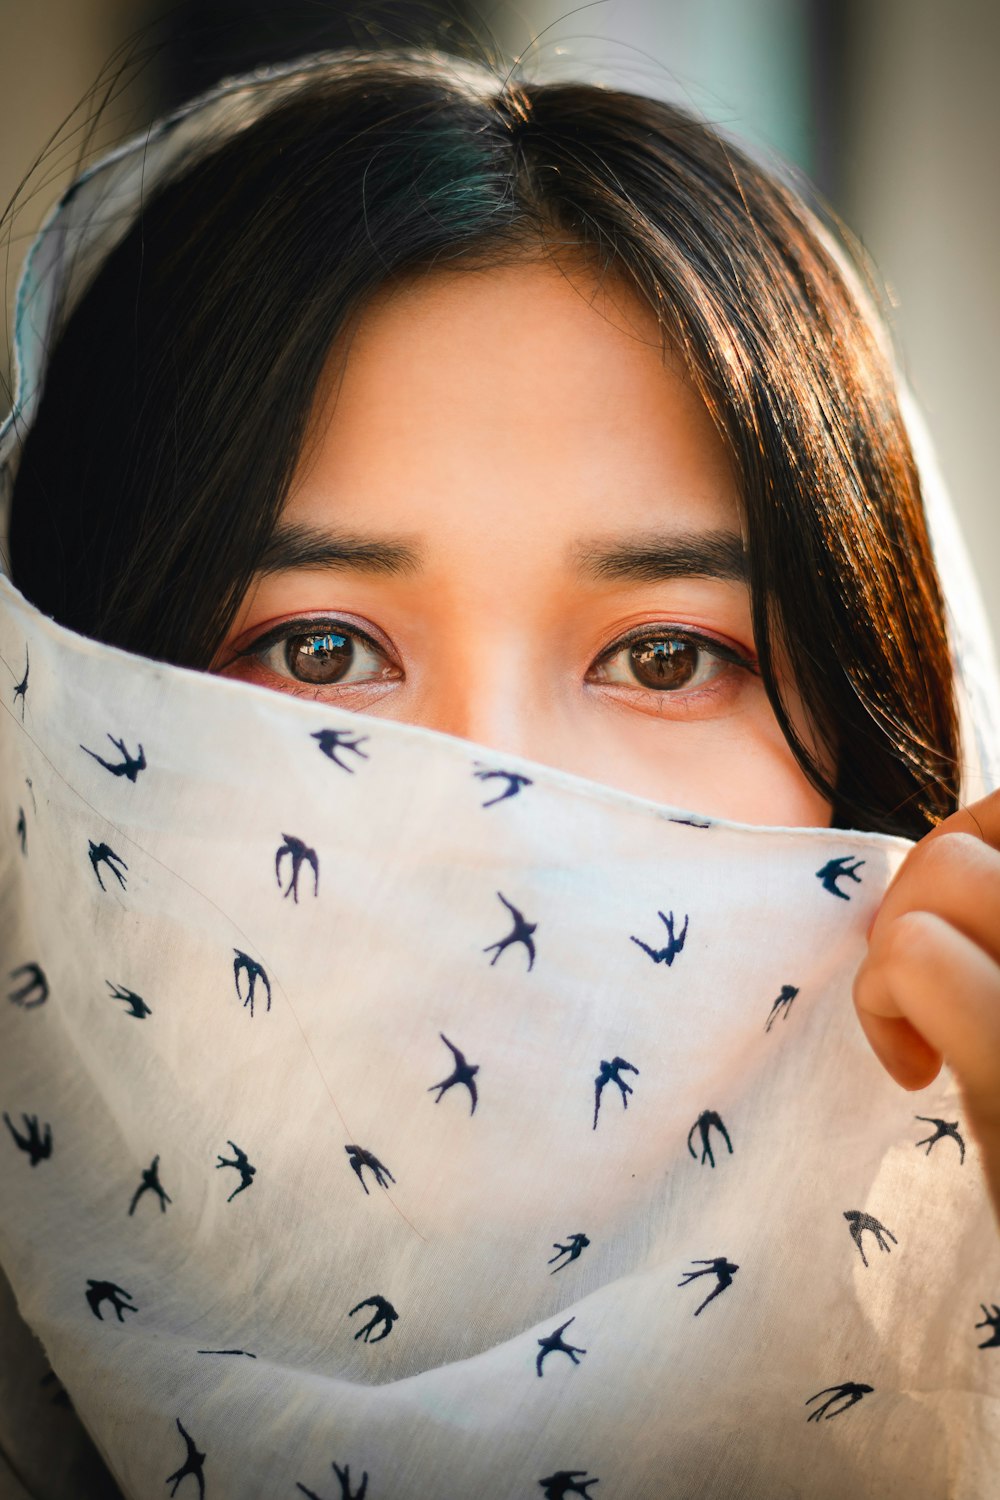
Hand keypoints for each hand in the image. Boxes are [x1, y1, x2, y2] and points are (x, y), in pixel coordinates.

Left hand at [853, 790, 999, 1224]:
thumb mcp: (997, 1019)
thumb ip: (995, 929)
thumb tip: (960, 844)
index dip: (982, 834)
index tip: (971, 909)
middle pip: (976, 834)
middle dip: (924, 881)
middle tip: (921, 967)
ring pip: (949, 868)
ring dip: (898, 937)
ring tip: (922, 1022)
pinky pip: (915, 951)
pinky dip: (882, 997)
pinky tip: (913, 1068)